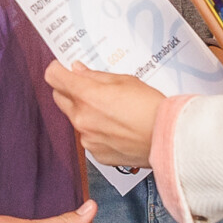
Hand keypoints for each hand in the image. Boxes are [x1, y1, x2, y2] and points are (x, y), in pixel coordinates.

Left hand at [45, 62, 165, 168]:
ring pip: (75, 119)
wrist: (168, 138)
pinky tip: (117, 129)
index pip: (53, 76)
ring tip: (112, 112)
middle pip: (59, 98)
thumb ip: (95, 76)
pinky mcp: (96, 154)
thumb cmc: (150, 107)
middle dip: (70, 90)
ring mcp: (87, 139)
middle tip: (90, 88)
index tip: (64, 68)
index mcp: (86, 95)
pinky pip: (89, 138)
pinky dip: (97, 132)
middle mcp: (81, 118)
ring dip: (85, 112)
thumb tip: (77, 70)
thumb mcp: (124, 81)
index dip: (58, 69)